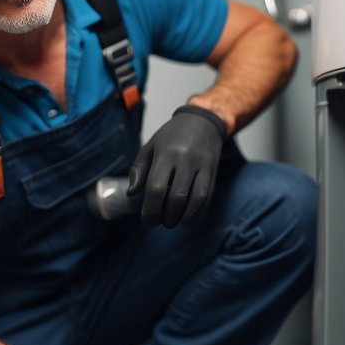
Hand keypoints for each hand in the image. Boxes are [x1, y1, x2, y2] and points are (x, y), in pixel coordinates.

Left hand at [128, 104, 225, 227]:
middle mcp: (185, 159)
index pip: (156, 187)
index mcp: (165, 153)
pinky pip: (208, 196)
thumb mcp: (150, 146)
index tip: (147, 221)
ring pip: (196, 199)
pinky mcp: (213, 171)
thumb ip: (138, 169)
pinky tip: (189, 218)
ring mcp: (202, 166)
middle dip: (166, 216)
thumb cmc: (172, 136)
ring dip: (184, 217)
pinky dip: (199, 212)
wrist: (202, 121)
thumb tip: (131, 193)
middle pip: (176, 197)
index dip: (151, 209)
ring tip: (174, 222)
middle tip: (160, 222)